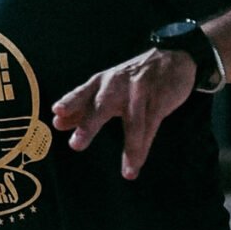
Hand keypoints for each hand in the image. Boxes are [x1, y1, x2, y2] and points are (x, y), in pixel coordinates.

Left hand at [51, 47, 196, 180]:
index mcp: (102, 82)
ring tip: (127, 171)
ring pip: (133, 122)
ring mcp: (139, 92)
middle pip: (102, 105)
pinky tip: (138, 164)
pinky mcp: (159, 100)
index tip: (57, 113)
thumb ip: (83, 106)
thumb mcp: (106, 88)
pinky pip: (151, 127)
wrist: (173, 58)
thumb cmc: (134, 78)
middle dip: (89, 124)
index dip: (71, 102)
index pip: (83, 92)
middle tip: (76, 144)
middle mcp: (118, 85)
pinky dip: (145, 147)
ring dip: (130, 148)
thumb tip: (58, 123)